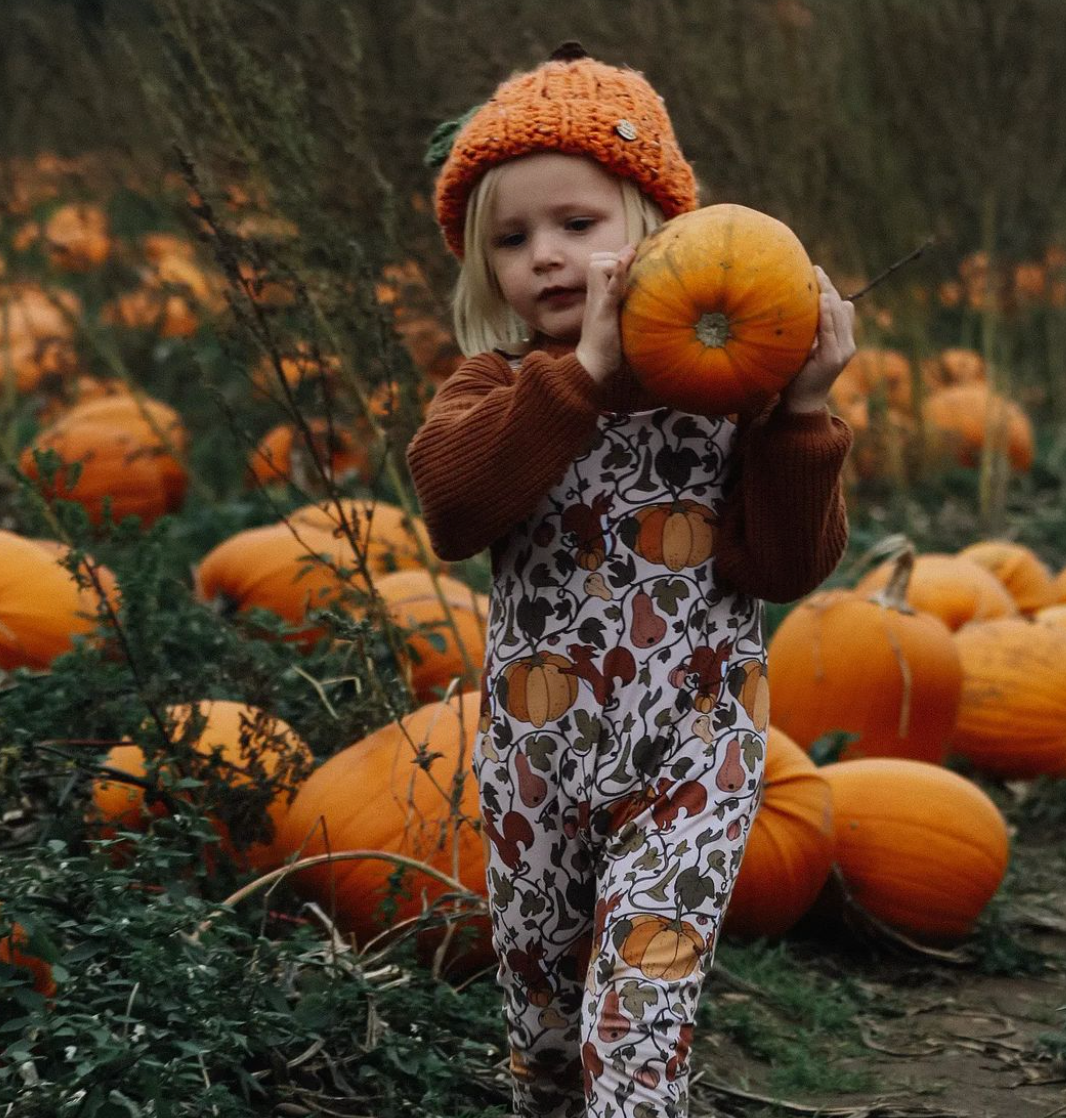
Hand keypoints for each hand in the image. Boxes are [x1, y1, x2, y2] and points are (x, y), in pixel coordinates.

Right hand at [575, 243, 636, 384]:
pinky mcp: (604, 314)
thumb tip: (633, 290)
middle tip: (625, 271)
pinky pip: (608, 291)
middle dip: (611, 258)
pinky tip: (620, 266)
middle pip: (594, 261)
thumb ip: (620, 303)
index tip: (629, 260)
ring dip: (612, 266)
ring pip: (597, 269)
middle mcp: (595, 296)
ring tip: (624, 275)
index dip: (612, 257)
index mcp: (598, 296)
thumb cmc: (606, 344)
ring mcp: (598, 303)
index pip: (597, 262)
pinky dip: (615, 278)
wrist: (593, 365)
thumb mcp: (615, 317)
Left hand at [781, 265, 856, 413]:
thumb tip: (801, 308)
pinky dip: (827, 314)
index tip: (816, 272)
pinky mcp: (834, 357)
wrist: (802, 402)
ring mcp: (843, 350)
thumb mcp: (806, 347)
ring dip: (828, 295)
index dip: (830, 289)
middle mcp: (847, 343)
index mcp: (842, 339)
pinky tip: (821, 300)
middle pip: (841, 307)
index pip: (840, 307)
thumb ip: (810, 331)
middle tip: (815, 269)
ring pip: (839, 315)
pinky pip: (831, 331)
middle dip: (828, 287)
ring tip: (818, 278)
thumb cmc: (799, 374)